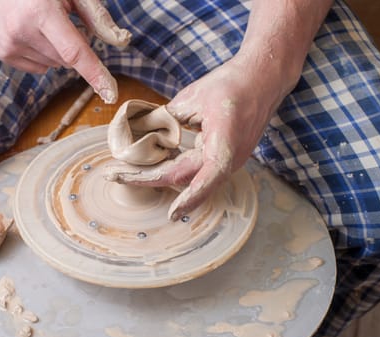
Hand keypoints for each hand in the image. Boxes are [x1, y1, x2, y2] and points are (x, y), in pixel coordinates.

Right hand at [0, 0, 130, 102]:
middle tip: (59, 20)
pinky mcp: (2, 52)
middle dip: (72, 45)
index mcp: (41, 12)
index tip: (110, 93)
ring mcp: (9, 43)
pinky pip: (38, 67)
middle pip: (67, 60)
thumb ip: (97, 18)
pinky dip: (42, 54)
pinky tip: (31, 32)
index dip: (95, 73)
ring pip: (54, 65)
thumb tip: (122, 42)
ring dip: (56, 50)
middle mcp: (21, 30)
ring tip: (41, 22)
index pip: (74, 52)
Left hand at [107, 55, 286, 219]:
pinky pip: (195, 168)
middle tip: (115, 175)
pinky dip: (172, 165)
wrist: (263, 79)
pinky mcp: (222, 155)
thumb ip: (168, 119)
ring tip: (127, 169)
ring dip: (158, 174)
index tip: (171, 214)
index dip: (185, 199)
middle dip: (148, 178)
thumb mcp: (194, 97)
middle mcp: (227, 160)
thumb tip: (145, 132)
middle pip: (182, 178)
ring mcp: (226, 160)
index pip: (198, 179)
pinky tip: (153, 161)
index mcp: (223, 147)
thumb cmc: (233, 84)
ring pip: (188, 176)